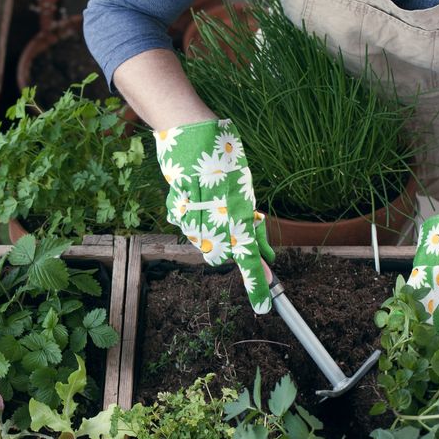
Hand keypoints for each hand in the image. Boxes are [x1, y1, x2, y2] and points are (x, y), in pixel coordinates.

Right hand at [156, 119, 274, 312]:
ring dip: (209, 231)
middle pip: (221, 256)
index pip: (249, 259)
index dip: (257, 285)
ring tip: (212, 202)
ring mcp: (192, 215)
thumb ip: (251, 220)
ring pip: (201, 242)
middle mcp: (216, 219)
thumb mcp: (244, 187)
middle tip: (236, 225)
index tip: (264, 308)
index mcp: (238, 213)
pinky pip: (184, 224)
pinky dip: (190, 217)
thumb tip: (264, 251)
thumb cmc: (223, 154)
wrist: (191, 130)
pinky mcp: (174, 208)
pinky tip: (194, 198)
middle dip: (227, 250)